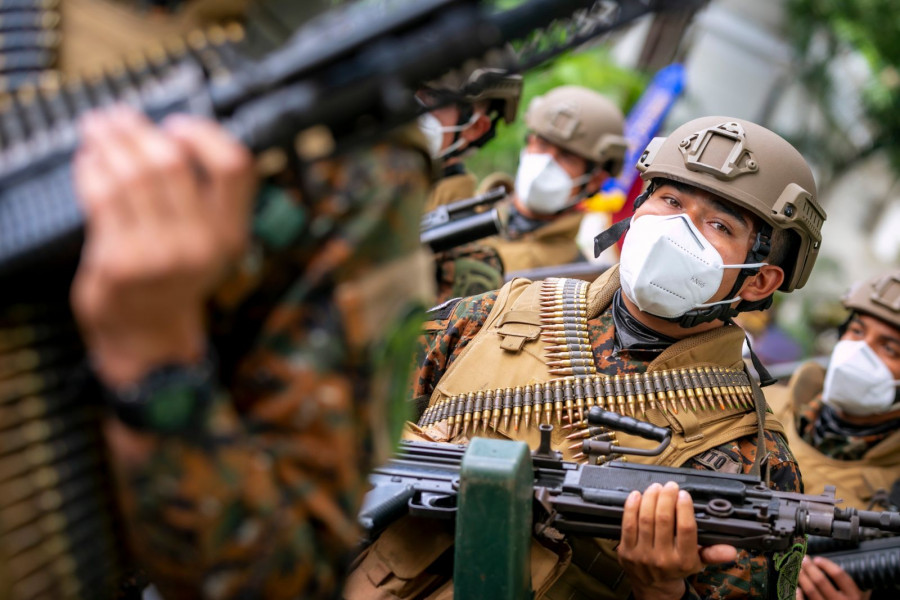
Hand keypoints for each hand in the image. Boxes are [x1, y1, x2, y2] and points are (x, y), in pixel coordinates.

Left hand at [71, 106, 255, 386]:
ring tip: (98, 130)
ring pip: (132, 176)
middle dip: (138, 131)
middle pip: (172, 163)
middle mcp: (201, 244)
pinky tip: (89, 162)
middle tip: (118, 118)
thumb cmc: (172, 279)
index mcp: (231, 235)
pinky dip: (90, 171)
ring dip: (109, 143)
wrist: (147, 334)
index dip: (205, 134)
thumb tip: (170, 133)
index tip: (177, 124)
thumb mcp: (207, 244)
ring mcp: (161, 254)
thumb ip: (202, 198)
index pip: (234, 167)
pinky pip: (102, 198)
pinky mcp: (121, 261)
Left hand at [617, 482, 737, 599]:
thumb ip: (714, 554)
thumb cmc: (677, 569)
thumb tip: (732, 550)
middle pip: (663, 519)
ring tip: (656, 487)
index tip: (684, 494)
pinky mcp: (626, 551)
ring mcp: (642, 555)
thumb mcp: (698, 563)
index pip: (686, 529)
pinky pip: (627, 524)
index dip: (684, 507)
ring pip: (645, 519)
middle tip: (670, 486)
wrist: (654, 587)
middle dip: (666, 497)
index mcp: (684, 561)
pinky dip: (631, 507)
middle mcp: (663, 559)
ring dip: (650, 498)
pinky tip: (637, 495)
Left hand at [796, 555, 871, 599]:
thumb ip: (856, 582)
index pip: (839, 575)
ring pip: (811, 591)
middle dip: (810, 567)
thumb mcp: (862, 594)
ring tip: (798, 569)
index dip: (826, 564)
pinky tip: (796, 587)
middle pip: (821, 581)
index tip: (818, 559)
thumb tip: (848, 562)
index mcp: (854, 595)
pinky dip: (798, 595)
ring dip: (802, 577)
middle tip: (803, 559)